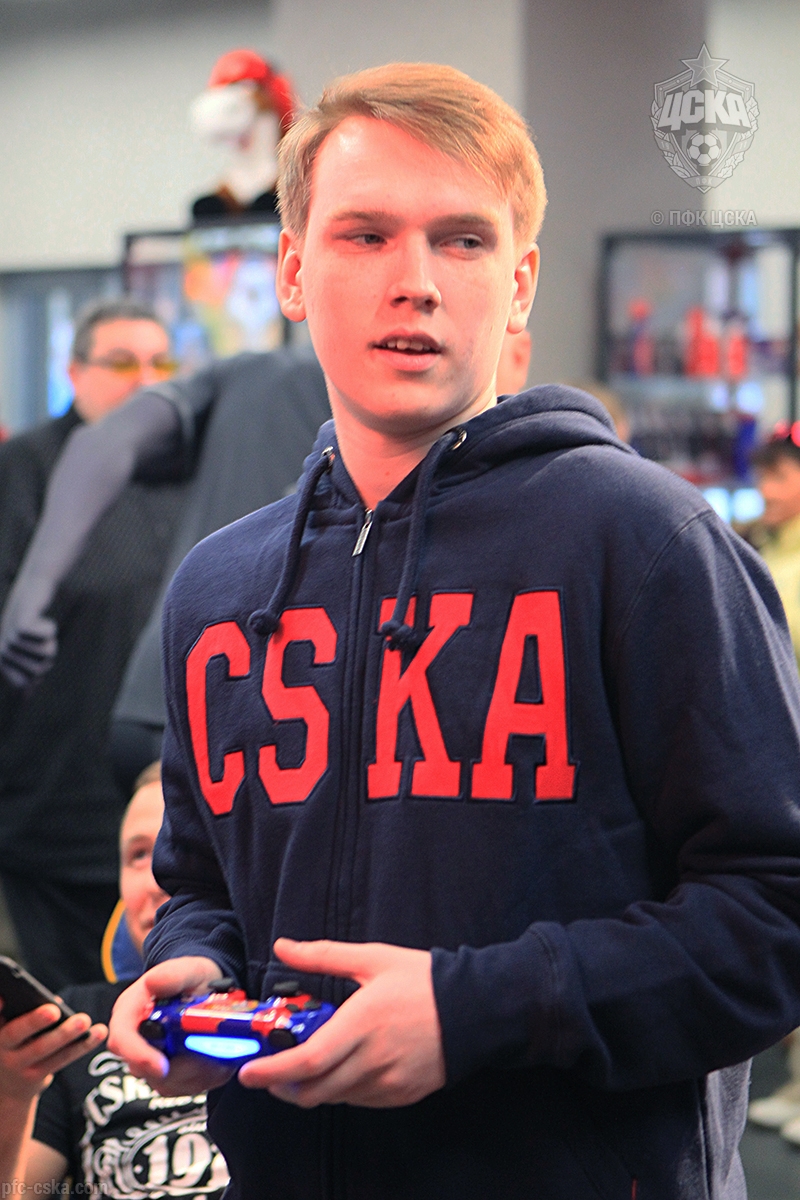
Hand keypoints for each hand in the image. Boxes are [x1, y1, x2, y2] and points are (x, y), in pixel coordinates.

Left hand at [0, 578, 57, 689]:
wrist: (31, 591)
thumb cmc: (31, 623)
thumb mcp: (28, 650)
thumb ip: (27, 673)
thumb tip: (26, 698)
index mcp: (1, 661)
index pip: (25, 684)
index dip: (38, 672)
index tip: (35, 655)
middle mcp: (2, 651)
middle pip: (39, 670)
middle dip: (47, 654)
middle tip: (39, 638)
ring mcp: (9, 638)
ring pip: (46, 653)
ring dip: (49, 639)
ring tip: (39, 627)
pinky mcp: (20, 625)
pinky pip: (49, 635)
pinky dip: (50, 626)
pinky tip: (39, 618)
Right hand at [0, 1001, 103, 1103]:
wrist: (7, 1087)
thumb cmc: (16, 1041)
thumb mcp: (13, 1027)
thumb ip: (26, 1012)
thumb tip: (56, 1002)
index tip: (4, 999)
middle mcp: (1, 1048)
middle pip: (16, 1033)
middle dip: (35, 1021)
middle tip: (54, 1011)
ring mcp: (18, 1065)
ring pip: (43, 1049)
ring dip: (66, 1034)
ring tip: (85, 1020)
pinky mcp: (37, 1077)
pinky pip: (61, 1059)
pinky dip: (82, 1045)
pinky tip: (99, 1033)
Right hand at [107, 956, 234, 1096]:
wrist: (208, 988)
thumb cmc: (193, 977)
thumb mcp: (188, 969)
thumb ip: (173, 974)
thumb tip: (153, 981)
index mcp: (130, 1011)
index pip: (122, 1039)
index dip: (138, 1055)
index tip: (162, 1066)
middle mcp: (135, 1038)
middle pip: (143, 1069)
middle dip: (178, 1068)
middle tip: (208, 1056)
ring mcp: (151, 1059)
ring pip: (167, 1083)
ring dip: (195, 1073)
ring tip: (218, 1052)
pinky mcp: (169, 1074)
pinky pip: (183, 1088)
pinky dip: (204, 1078)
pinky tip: (219, 1060)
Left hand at [238, 938, 444, 1107]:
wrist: (476, 1008)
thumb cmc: (424, 980)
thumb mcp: (372, 959)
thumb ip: (323, 956)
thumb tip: (284, 947)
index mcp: (361, 1023)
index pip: (307, 1061)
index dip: (273, 1071)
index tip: (249, 1073)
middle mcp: (372, 1059)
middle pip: (314, 1089)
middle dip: (283, 1086)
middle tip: (268, 1073)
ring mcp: (388, 1081)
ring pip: (335, 1098)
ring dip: (311, 1088)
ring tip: (303, 1067)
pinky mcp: (401, 1094)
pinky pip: (360, 1100)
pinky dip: (341, 1090)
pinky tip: (340, 1069)